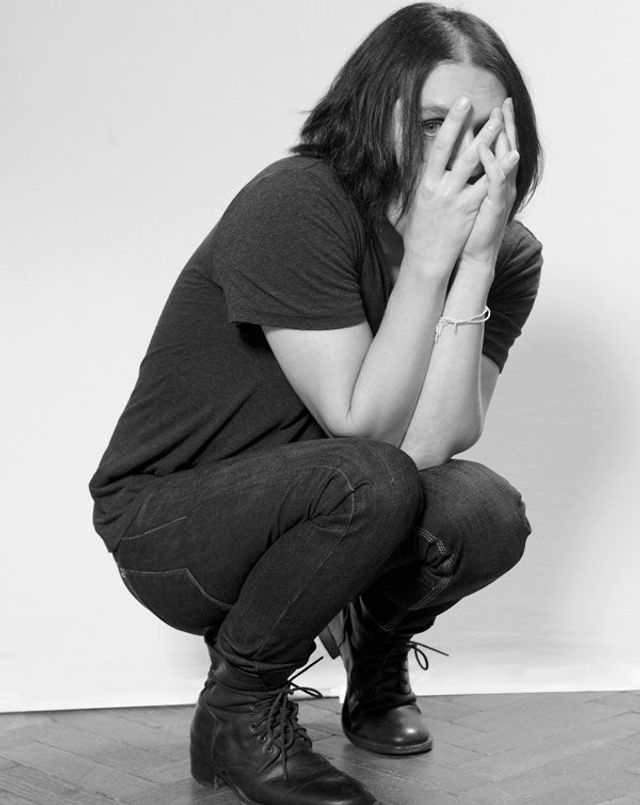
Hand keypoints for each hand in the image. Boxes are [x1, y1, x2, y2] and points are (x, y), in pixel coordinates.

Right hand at [399, 96, 502, 272]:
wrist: (425, 261)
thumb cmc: (414, 236)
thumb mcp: (398, 207)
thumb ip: (398, 185)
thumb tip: (390, 170)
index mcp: (423, 184)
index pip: (430, 148)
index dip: (439, 127)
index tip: (447, 107)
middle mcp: (437, 187)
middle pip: (449, 149)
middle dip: (459, 123)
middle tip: (469, 100)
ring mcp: (453, 198)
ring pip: (470, 162)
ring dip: (484, 140)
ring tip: (497, 121)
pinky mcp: (467, 210)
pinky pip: (486, 184)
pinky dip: (500, 169)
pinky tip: (512, 156)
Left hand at [460, 98, 518, 268]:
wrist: (472, 255)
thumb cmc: (466, 228)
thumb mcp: (464, 197)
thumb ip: (462, 178)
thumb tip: (451, 163)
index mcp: (491, 179)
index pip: (495, 147)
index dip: (497, 127)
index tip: (494, 105)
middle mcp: (499, 183)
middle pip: (505, 147)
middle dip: (505, 124)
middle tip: (504, 102)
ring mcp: (499, 194)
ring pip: (503, 160)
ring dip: (502, 138)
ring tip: (499, 116)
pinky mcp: (494, 205)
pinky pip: (495, 182)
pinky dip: (494, 166)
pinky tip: (489, 151)